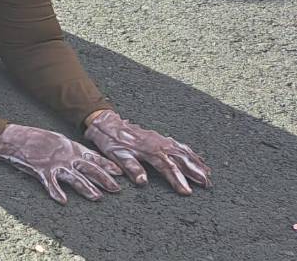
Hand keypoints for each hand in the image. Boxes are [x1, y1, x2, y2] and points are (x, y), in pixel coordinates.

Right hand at [0, 123, 123, 204]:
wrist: (14, 137)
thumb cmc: (34, 137)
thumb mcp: (57, 139)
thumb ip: (70, 149)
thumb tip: (84, 156)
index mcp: (70, 148)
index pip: (93, 157)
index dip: (107, 165)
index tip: (120, 173)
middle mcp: (66, 156)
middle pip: (89, 169)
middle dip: (104, 179)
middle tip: (116, 189)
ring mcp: (54, 163)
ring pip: (75, 177)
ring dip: (87, 188)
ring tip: (97, 197)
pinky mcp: (41, 170)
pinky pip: (50, 183)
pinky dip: (56, 192)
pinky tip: (62, 200)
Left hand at [85, 110, 211, 194]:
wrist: (107, 123)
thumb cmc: (111, 141)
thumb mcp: (117, 155)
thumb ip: (131, 168)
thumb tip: (143, 182)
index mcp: (149, 150)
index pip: (168, 167)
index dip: (178, 180)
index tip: (188, 192)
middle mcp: (159, 144)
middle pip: (181, 159)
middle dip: (195, 172)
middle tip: (207, 185)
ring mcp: (161, 140)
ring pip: (183, 152)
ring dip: (196, 163)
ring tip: (208, 175)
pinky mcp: (161, 138)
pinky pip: (180, 146)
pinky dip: (191, 153)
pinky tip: (198, 159)